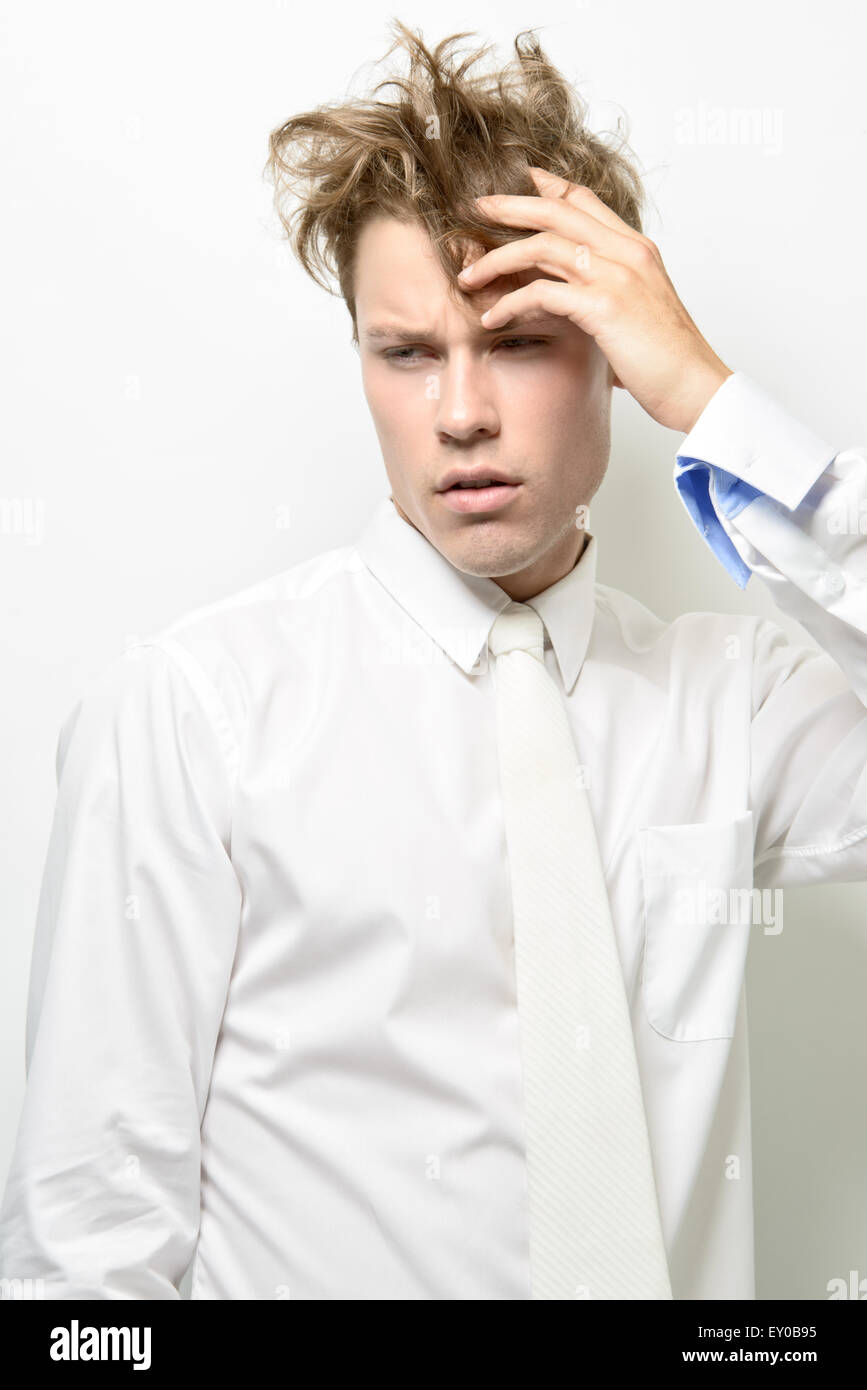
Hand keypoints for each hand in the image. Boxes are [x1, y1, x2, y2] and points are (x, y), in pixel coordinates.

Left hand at [457, 166, 732, 433]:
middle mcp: (627, 252)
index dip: (548, 187)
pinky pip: (541, 294)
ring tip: (468, 277)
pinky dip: (510, 304)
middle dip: (509, 207)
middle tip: (474, 210)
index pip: (586, 201)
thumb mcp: (640, 315)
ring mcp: (617, 276)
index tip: (517, 182)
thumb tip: (578, 305)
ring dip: (497, 260)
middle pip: (556, 211)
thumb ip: (608, 296)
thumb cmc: (670, 361)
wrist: (698, 387)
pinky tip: (491, 319)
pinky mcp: (604, 306)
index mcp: (637, 249)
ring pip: (542, 247)